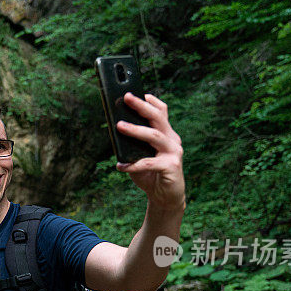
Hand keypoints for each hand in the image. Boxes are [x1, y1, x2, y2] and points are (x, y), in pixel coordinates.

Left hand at [116, 93, 184, 211]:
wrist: (165, 198)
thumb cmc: (151, 175)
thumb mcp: (140, 156)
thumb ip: (132, 145)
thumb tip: (116, 131)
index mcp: (166, 135)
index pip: (161, 112)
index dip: (151, 101)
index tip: (138, 92)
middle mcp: (172, 140)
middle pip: (158, 118)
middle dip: (142, 106)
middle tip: (127, 98)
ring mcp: (174, 153)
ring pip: (154, 136)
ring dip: (136, 130)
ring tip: (119, 126)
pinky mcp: (172, 167)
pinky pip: (150, 163)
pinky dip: (134, 164)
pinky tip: (121, 166)